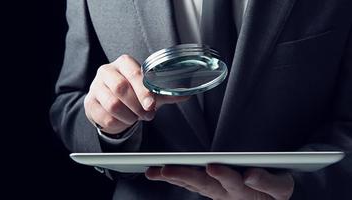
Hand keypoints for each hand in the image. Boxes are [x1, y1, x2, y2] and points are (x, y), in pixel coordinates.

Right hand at [84, 54, 188, 133]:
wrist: (110, 105)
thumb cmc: (132, 94)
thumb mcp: (149, 91)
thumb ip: (166, 91)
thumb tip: (186, 93)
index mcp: (123, 63)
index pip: (133, 72)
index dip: (143, 89)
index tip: (151, 104)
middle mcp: (106, 71)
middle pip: (121, 88)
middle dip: (138, 105)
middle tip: (148, 115)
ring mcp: (95, 87)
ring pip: (113, 104)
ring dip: (129, 116)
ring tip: (136, 118)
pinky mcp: (89, 103)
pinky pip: (104, 117)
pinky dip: (118, 123)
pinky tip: (124, 121)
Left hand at [146, 165, 293, 199]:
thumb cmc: (275, 194)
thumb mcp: (281, 189)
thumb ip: (268, 182)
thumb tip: (250, 174)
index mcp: (243, 191)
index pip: (232, 182)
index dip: (222, 175)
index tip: (212, 167)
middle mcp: (225, 193)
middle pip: (203, 184)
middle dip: (184, 176)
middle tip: (165, 170)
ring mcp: (215, 193)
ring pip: (192, 185)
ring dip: (174, 178)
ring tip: (154, 172)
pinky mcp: (210, 189)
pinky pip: (190, 185)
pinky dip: (175, 179)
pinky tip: (160, 174)